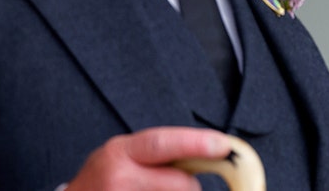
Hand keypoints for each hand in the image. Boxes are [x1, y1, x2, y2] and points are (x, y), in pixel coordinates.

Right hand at [65, 127, 230, 189]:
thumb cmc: (105, 177)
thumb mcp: (124, 154)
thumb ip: (158, 152)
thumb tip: (207, 152)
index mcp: (121, 152)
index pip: (161, 143)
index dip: (195, 143)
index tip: (223, 145)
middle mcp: (119, 177)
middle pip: (180, 182)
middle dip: (189, 184)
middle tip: (181, 183)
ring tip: (154, 190)